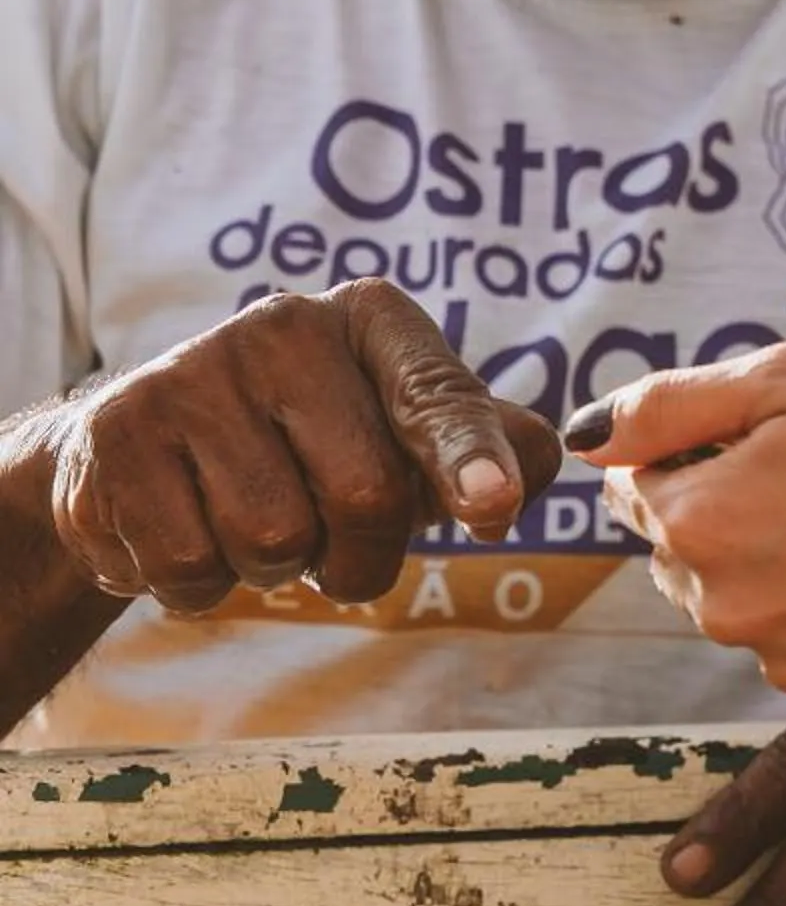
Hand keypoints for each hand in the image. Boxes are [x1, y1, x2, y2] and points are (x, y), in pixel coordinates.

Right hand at [45, 281, 562, 612]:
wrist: (136, 443)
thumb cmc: (302, 438)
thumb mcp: (393, 424)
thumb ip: (477, 442)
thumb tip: (548, 459)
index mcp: (370, 319)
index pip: (434, 396)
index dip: (468, 458)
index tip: (494, 506)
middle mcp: (282, 327)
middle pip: (366, 498)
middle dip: (357, 557)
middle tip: (324, 537)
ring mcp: (193, 376)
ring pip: (274, 544)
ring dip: (271, 572)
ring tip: (246, 520)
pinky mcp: (118, 436)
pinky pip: (189, 570)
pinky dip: (198, 586)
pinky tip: (184, 529)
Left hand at [564, 343, 785, 710]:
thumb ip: (668, 403)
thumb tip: (585, 439)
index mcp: (699, 524)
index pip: (637, 483)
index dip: (694, 441)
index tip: (763, 424)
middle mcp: (727, 611)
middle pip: (684, 543)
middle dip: (726, 497)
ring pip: (741, 591)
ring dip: (774, 547)